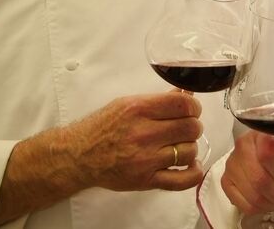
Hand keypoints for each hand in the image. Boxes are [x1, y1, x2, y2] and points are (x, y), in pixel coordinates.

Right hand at [68, 90, 204, 191]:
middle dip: (193, 126)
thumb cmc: (102, 127)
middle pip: (191, 128)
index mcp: (139, 109)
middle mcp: (143, 133)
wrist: (79, 156)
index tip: (191, 110)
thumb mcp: (127, 103)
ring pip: (189, 151)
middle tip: (184, 128)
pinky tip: (190, 165)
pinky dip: (192, 172)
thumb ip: (158, 100)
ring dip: (189, 148)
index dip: (194, 106)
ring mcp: (146, 159)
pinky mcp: (146, 180)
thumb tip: (185, 93)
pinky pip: (182, 180)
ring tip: (179, 146)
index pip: (183, 105)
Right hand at [221, 131, 273, 214]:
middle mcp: (243, 145)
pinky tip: (269, 202)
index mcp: (262, 133)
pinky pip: (241, 203)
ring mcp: (232, 164)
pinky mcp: (227, 181)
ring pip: (252, 194)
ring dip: (272, 203)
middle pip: (259, 179)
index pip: (267, 155)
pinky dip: (259, 209)